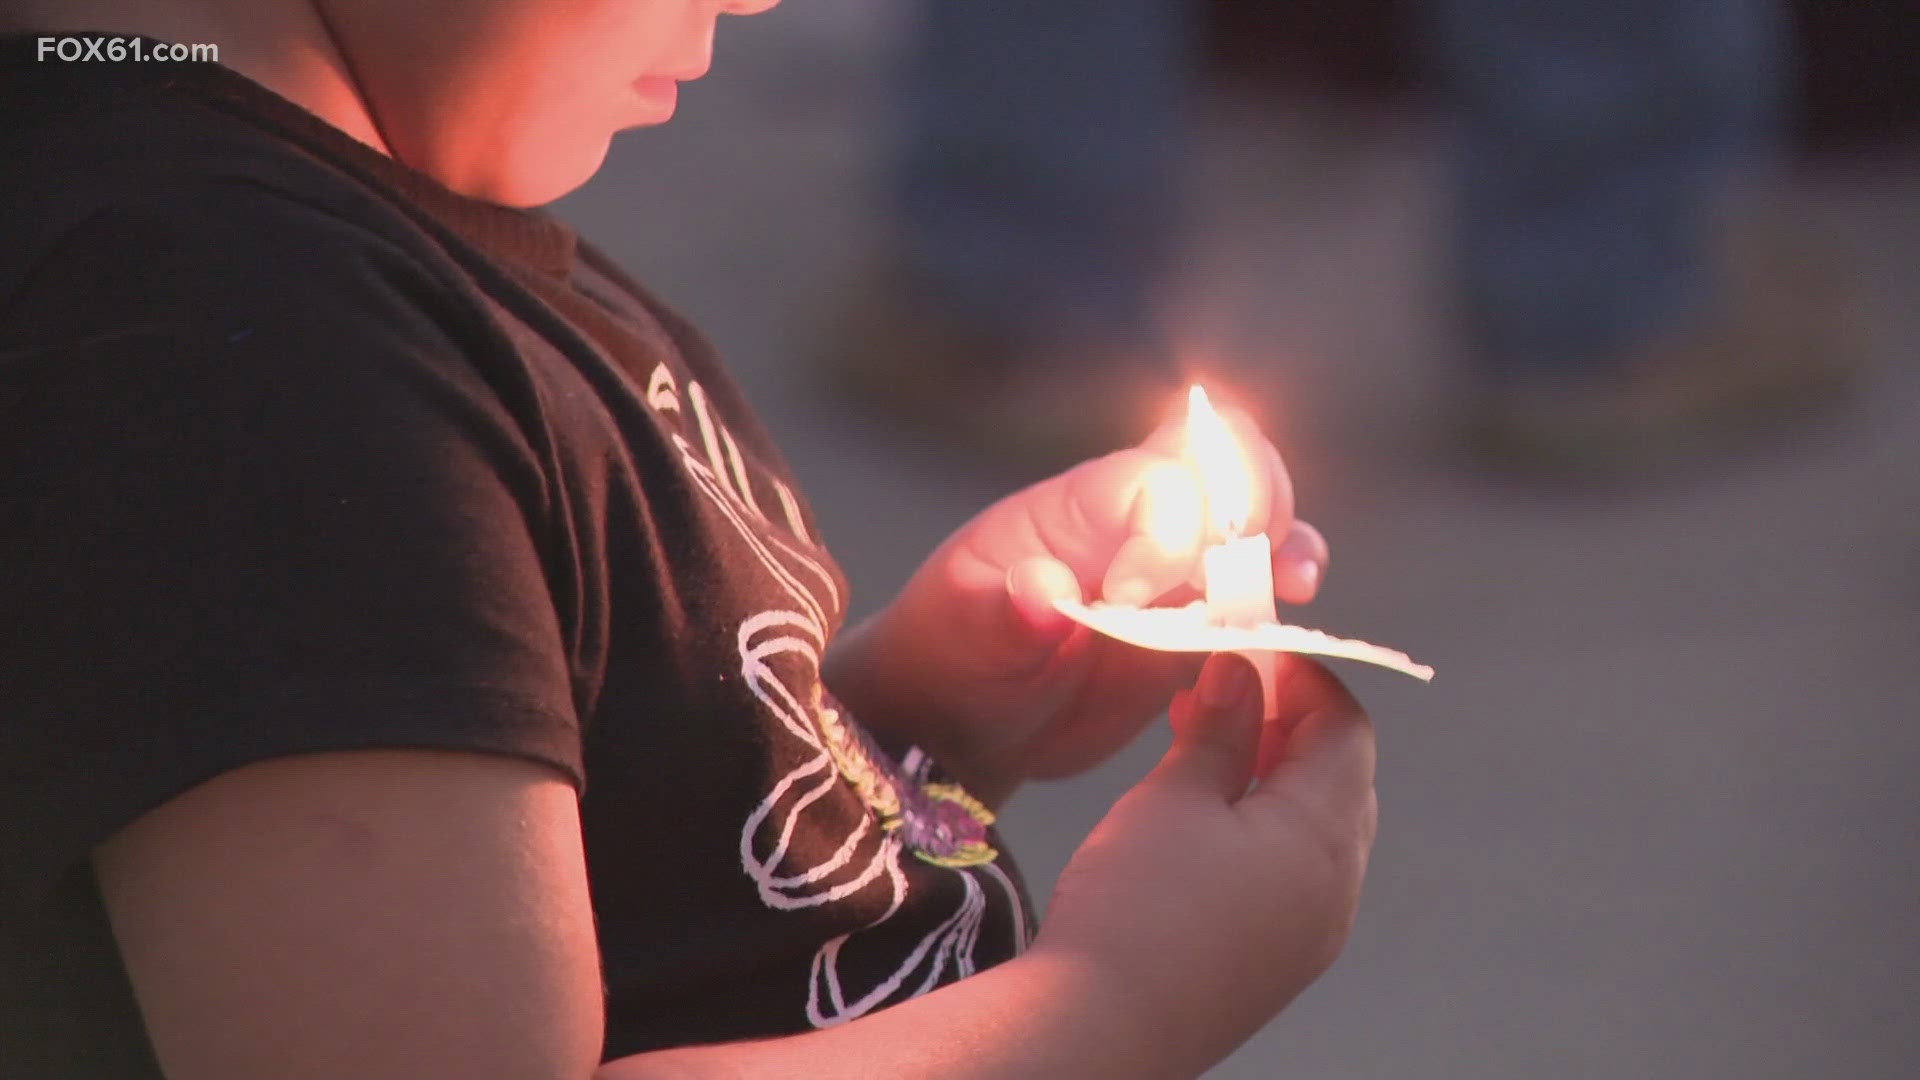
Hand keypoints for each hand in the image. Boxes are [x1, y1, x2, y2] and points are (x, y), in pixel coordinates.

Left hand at [825, 400, 1326, 800]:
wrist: (964, 713)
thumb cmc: (952, 658)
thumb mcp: (960, 638)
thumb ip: (1001, 615)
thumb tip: (1041, 589)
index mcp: (1075, 508)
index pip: (1154, 481)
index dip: (1164, 535)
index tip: (1122, 603)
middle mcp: (1135, 520)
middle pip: (1224, 457)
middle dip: (1252, 503)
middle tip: (1244, 575)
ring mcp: (1174, 564)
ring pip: (1260, 509)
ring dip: (1286, 540)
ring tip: (1292, 583)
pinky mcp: (1198, 615)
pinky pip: (1262, 581)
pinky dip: (1287, 589)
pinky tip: (1285, 616)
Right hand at [1030, 653, 1376, 1076]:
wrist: (1099, 1032)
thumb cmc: (1135, 908)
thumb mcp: (1174, 796)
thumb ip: (1218, 729)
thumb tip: (1241, 674)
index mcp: (1325, 835)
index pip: (1347, 729)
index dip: (1303, 678)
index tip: (1251, 650)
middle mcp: (1337, 888)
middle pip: (1341, 778)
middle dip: (1289, 725)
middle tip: (1225, 692)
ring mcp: (1311, 933)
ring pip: (1316, 829)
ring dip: (1272, 777)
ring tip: (1201, 745)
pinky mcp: (1276, 963)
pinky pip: (1293, 876)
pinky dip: (1262, 830)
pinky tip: (1203, 820)